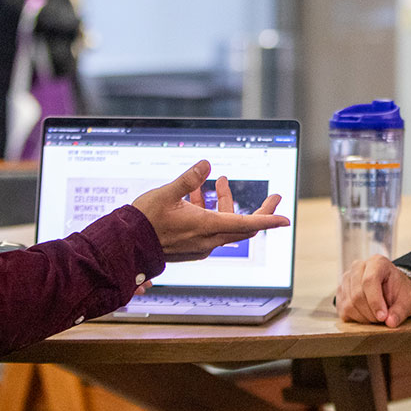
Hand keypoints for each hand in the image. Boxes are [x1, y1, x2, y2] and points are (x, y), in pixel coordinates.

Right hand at [131, 160, 287, 261]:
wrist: (126, 246)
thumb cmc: (144, 221)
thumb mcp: (166, 193)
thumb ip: (188, 179)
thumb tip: (206, 164)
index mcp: (206, 227)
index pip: (247, 224)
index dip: (268, 219)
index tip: (285, 218)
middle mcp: (207, 240)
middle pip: (244, 226)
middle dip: (259, 210)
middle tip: (273, 197)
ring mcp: (200, 245)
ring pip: (225, 224)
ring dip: (225, 203)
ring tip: (219, 181)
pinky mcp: (192, 247)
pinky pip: (211, 228)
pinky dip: (211, 211)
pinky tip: (198, 195)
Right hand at [336, 255, 410, 327]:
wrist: (392, 290)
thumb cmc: (400, 292)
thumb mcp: (408, 301)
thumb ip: (400, 311)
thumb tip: (390, 322)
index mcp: (377, 263)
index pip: (369, 280)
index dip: (375, 301)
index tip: (383, 317)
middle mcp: (358, 267)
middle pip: (357, 295)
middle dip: (370, 313)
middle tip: (382, 320)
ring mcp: (346, 279)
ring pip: (349, 304)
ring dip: (364, 317)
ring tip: (376, 318)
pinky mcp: (340, 292)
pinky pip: (344, 310)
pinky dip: (356, 319)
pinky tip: (367, 316)